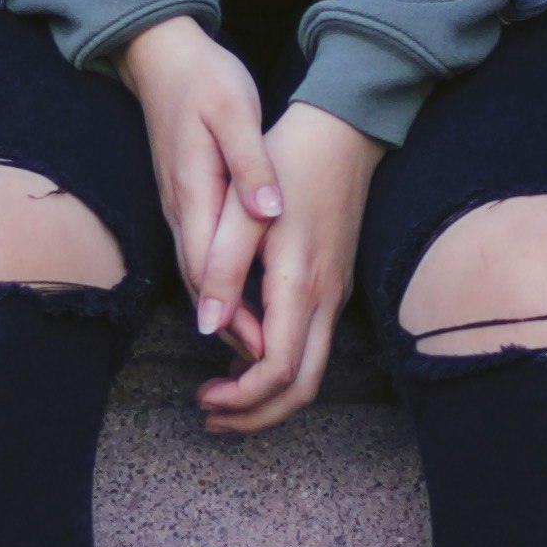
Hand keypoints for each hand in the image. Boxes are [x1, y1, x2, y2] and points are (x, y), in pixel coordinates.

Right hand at [121, 17, 276, 361]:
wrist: (162, 55)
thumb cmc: (205, 79)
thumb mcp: (235, 112)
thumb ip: (251, 163)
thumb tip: (268, 209)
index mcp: (195, 190)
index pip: (209, 265)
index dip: (233, 311)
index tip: (260, 347)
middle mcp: (180, 208)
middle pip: (201, 283)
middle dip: (230, 328)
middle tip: (265, 367)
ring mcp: (178, 206)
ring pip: (199, 274)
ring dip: (225, 314)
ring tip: (258, 351)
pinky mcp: (184, 201)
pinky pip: (199, 256)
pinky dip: (220, 288)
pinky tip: (244, 302)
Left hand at [195, 100, 381, 434]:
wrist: (342, 131)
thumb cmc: (288, 162)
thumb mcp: (243, 210)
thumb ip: (221, 268)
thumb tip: (205, 328)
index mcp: (300, 285)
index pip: (279, 370)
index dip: (243, 398)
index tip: (204, 398)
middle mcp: (326, 300)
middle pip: (303, 389)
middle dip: (257, 415)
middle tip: (210, 415)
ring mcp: (335, 295)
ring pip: (312, 373)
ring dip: (268, 396)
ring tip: (220, 395)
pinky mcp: (333, 286)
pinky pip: (312, 347)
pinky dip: (280, 369)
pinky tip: (242, 358)